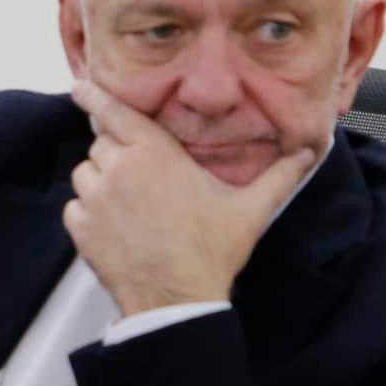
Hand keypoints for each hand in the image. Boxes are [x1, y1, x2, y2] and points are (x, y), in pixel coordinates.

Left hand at [64, 79, 316, 317]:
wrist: (178, 300)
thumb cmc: (212, 250)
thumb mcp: (252, 209)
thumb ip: (280, 175)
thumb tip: (310, 151)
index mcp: (154, 153)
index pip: (114, 110)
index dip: (95, 95)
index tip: (80, 85)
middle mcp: (119, 167)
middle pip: (103, 143)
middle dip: (118, 153)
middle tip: (143, 179)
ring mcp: (95, 198)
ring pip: (86, 173)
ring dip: (101, 183)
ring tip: (130, 206)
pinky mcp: (80, 227)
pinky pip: (75, 207)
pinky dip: (88, 214)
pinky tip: (115, 228)